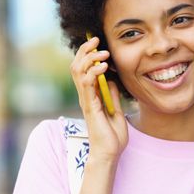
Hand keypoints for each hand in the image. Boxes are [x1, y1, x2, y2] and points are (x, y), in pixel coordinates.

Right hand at [70, 35, 127, 160]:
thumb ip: (112, 95)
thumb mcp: (117, 110)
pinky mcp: (90, 107)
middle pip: (77, 66)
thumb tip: (112, 80)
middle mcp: (85, 96)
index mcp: (91, 95)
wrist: (110, 153)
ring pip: (79, 72)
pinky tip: (103, 67)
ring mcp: (86, 101)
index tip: (97, 42)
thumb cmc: (112, 136)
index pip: (83, 68)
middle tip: (96, 40)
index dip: (87, 53)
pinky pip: (87, 85)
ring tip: (103, 53)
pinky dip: (94, 72)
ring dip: (90, 59)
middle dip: (85, 50)